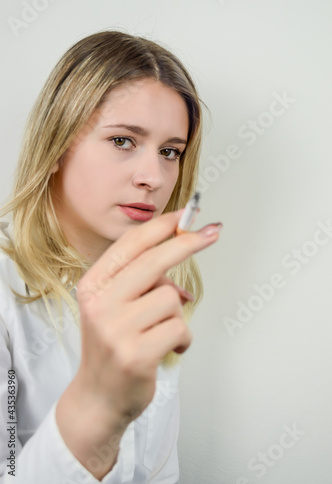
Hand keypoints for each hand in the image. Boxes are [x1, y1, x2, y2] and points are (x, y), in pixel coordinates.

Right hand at [74, 209, 220, 425]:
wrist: (98, 397)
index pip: (130, 245)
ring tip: (163, 331)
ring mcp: (116, 330)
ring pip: (171, 299)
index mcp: (93, 285)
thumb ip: (142, 281)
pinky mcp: (136, 355)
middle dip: (188, 243)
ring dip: (177, 314)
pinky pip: (180, 328)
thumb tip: (181, 260)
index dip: (162, 226)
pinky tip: (169, 348)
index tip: (188, 216)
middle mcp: (101, 304)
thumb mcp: (115, 306)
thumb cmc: (112, 345)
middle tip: (213, 232)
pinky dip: (183, 338)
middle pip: (153, 262)